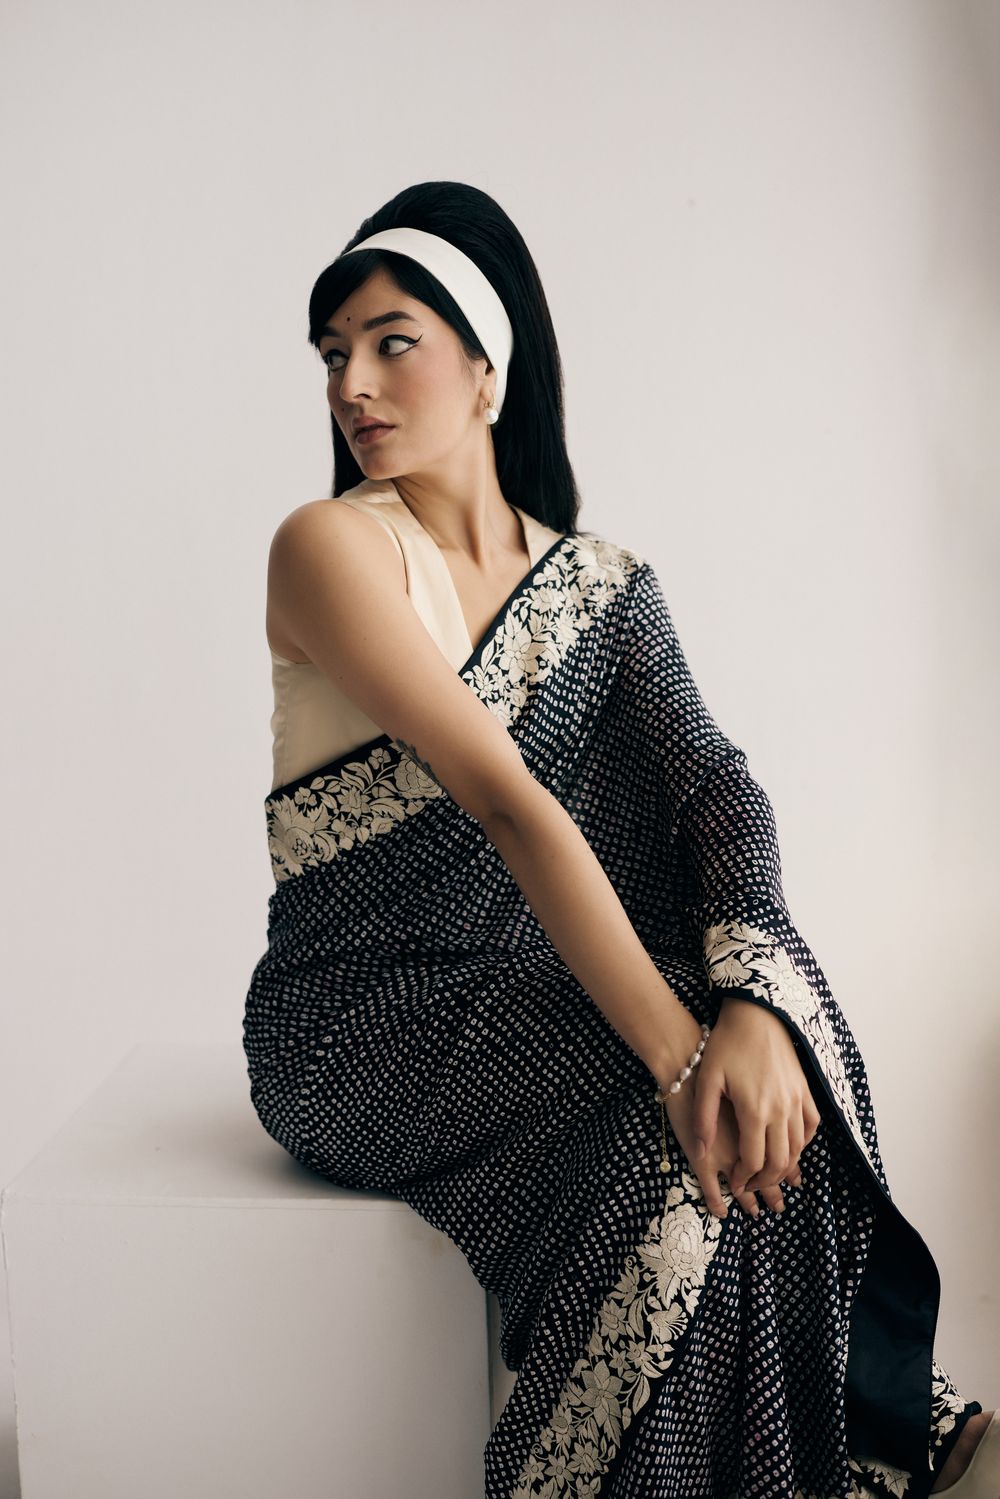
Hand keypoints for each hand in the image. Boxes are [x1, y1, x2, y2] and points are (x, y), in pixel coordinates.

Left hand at [691, 997, 820, 1214]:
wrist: (755, 1015)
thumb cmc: (726, 1045)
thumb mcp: (707, 1080)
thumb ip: (704, 1119)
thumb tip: (702, 1152)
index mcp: (755, 1110)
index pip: (754, 1161)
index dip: (744, 1178)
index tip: (733, 1183)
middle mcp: (781, 1110)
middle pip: (780, 1162)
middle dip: (765, 1180)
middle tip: (749, 1184)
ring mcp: (797, 1100)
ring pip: (798, 1148)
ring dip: (784, 1166)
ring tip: (766, 1171)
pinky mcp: (805, 1091)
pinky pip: (811, 1127)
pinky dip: (803, 1143)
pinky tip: (788, 1146)